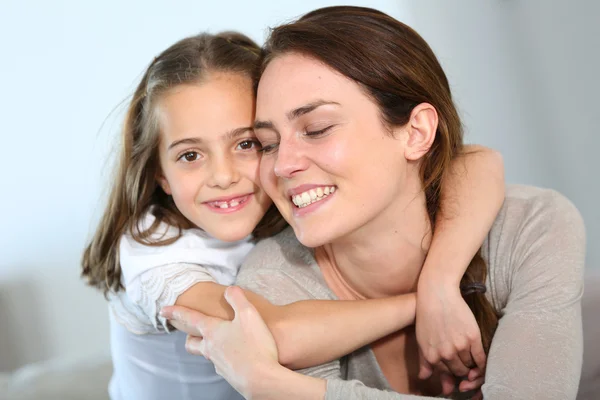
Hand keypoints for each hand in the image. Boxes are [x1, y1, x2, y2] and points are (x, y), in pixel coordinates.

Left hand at [160, 286, 279, 397]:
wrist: (262, 380)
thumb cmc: (254, 345)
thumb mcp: (249, 314)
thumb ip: (237, 298)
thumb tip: (229, 290)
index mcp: (212, 331)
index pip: (189, 318)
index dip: (176, 312)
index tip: (162, 311)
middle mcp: (211, 348)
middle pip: (191, 342)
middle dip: (188, 335)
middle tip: (190, 330)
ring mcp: (219, 363)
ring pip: (206, 353)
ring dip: (207, 346)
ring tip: (217, 341)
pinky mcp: (229, 375)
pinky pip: (221, 363)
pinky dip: (224, 357)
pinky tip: (236, 355)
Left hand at [416, 278, 485, 393]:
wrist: (437, 294)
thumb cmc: (427, 315)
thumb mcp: (421, 340)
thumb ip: (424, 362)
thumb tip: (424, 379)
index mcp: (431, 356)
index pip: (446, 375)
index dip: (452, 375)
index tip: (456, 373)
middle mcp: (446, 354)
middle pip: (459, 371)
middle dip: (462, 370)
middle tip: (465, 365)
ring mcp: (460, 346)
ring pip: (470, 365)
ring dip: (471, 364)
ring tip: (470, 358)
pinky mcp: (473, 338)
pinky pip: (481, 358)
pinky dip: (482, 363)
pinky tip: (479, 360)